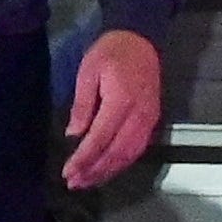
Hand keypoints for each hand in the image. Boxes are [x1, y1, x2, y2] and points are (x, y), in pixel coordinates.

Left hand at [63, 30, 163, 189]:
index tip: (68, 172)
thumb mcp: (89, 71)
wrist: (141, 38)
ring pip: (129, 155)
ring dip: (108, 171)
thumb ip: (82, 104)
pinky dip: (122, 163)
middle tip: (74, 183)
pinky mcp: (153, 120)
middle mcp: (138, 116)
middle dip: (94, 171)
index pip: (100, 139)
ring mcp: (149, 120)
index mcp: (121, 102)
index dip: (84, 159)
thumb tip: (73, 135)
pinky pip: (137, 149)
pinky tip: (108, 168)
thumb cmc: (111, 52)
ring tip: (88, 181)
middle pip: (116, 153)